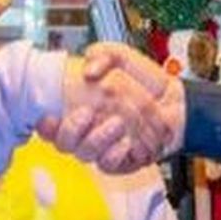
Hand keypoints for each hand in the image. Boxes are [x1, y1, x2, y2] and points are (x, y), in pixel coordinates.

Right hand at [43, 44, 184, 173]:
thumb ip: (103, 54)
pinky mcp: (119, 162)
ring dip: (99, 138)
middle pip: (63, 142)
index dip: (45, 123)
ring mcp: (101, 149)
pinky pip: (109, 165)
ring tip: (118, 123)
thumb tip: (89, 70)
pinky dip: (115, 154)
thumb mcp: (122, 57)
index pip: (49, 123)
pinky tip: (126, 142)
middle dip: (71, 130)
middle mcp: (85, 132)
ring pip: (86, 154)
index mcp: (77, 107)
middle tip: (87, 112)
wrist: (175, 102)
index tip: (50, 115)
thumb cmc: (145, 81)